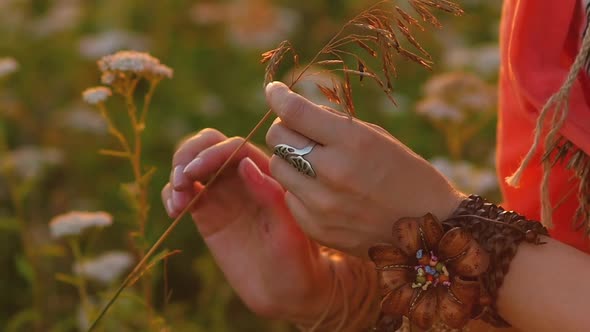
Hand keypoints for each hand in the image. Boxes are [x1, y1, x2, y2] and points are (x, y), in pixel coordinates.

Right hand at [161, 129, 332, 322]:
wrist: (286, 294)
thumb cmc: (297, 264)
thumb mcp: (290, 234)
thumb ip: (271, 197)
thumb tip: (245, 163)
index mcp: (268, 175)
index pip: (235, 148)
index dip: (211, 153)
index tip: (194, 172)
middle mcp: (244, 179)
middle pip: (210, 146)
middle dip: (189, 155)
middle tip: (181, 181)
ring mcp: (224, 195)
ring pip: (193, 165)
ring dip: (177, 173)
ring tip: (177, 203)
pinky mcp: (208, 215)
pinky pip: (184, 193)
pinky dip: (172, 194)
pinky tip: (175, 211)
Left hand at [264, 81, 464, 256]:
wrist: (428, 232)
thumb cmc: (406, 175)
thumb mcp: (377, 138)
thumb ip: (334, 124)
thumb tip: (294, 111)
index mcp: (354, 142)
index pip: (295, 112)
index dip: (278, 96)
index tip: (274, 91)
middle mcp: (333, 173)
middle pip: (278, 138)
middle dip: (285, 128)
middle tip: (300, 131)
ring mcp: (322, 205)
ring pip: (278, 167)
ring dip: (289, 158)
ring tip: (314, 162)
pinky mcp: (316, 228)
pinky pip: (289, 196)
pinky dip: (299, 188)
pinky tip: (322, 190)